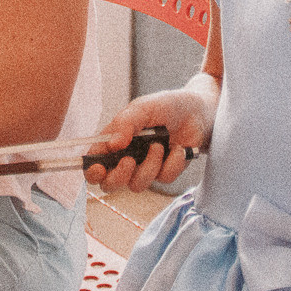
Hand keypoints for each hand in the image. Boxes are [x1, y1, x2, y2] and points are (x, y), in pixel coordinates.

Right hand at [83, 89, 211, 194]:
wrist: (199, 111)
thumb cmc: (167, 105)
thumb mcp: (143, 108)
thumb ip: (125, 123)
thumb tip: (111, 144)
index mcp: (115, 140)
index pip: (94, 162)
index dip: (91, 170)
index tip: (98, 167)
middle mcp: (126, 157)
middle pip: (109, 184)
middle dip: (118, 177)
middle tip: (129, 161)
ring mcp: (146, 167)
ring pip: (137, 185)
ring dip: (149, 166)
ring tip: (160, 145)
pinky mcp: (166, 173)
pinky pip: (164, 178)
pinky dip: (173, 162)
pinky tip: (178, 148)